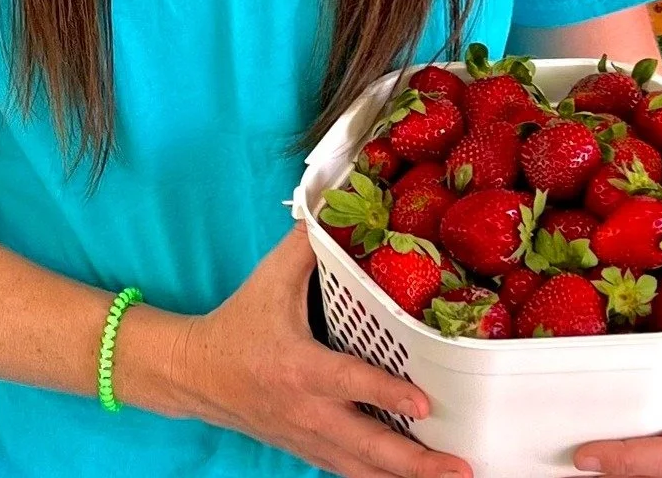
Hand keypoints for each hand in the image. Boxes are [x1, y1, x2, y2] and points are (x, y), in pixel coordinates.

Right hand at [173, 225, 470, 477]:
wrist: (200, 374)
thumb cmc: (239, 324)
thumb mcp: (268, 280)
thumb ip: (304, 248)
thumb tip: (331, 210)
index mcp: (300, 367)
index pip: (350, 382)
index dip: (387, 393)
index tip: (424, 403)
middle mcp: (310, 411)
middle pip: (371, 447)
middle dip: (419, 463)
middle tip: (461, 467)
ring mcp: (312, 439)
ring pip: (367, 472)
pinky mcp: (313, 453)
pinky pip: (355, 474)